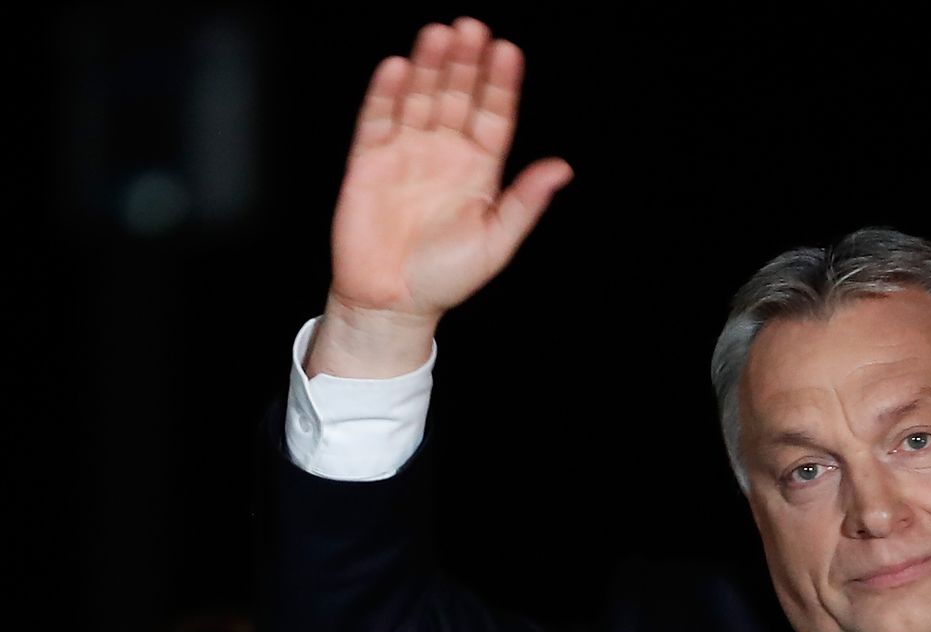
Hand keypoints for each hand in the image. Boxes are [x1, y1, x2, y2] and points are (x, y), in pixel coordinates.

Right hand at [309, 18, 572, 377]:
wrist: (392, 303)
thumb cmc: (445, 276)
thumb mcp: (497, 241)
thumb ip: (525, 201)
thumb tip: (562, 168)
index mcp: (478, 170)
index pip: (493, 116)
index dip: (500, 84)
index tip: (508, 52)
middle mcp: (443, 154)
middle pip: (456, 97)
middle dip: (464, 64)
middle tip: (472, 29)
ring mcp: (406, 153)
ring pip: (419, 99)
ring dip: (429, 67)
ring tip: (440, 35)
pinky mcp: (368, 162)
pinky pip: (377, 120)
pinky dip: (386, 94)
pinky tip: (398, 68)